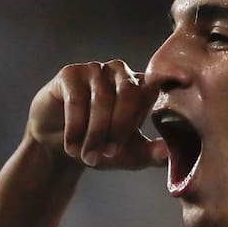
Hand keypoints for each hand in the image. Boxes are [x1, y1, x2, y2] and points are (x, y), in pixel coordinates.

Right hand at [27, 60, 167, 169]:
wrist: (59, 144)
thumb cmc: (100, 146)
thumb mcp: (128, 155)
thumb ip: (150, 153)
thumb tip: (168, 152)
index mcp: (142, 88)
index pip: (152, 95)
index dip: (142, 120)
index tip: (131, 144)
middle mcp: (121, 73)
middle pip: (129, 93)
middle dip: (119, 128)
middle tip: (108, 155)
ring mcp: (95, 70)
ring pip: (102, 99)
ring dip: (95, 133)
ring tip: (87, 156)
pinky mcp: (70, 73)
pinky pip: (77, 99)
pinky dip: (75, 126)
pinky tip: (72, 146)